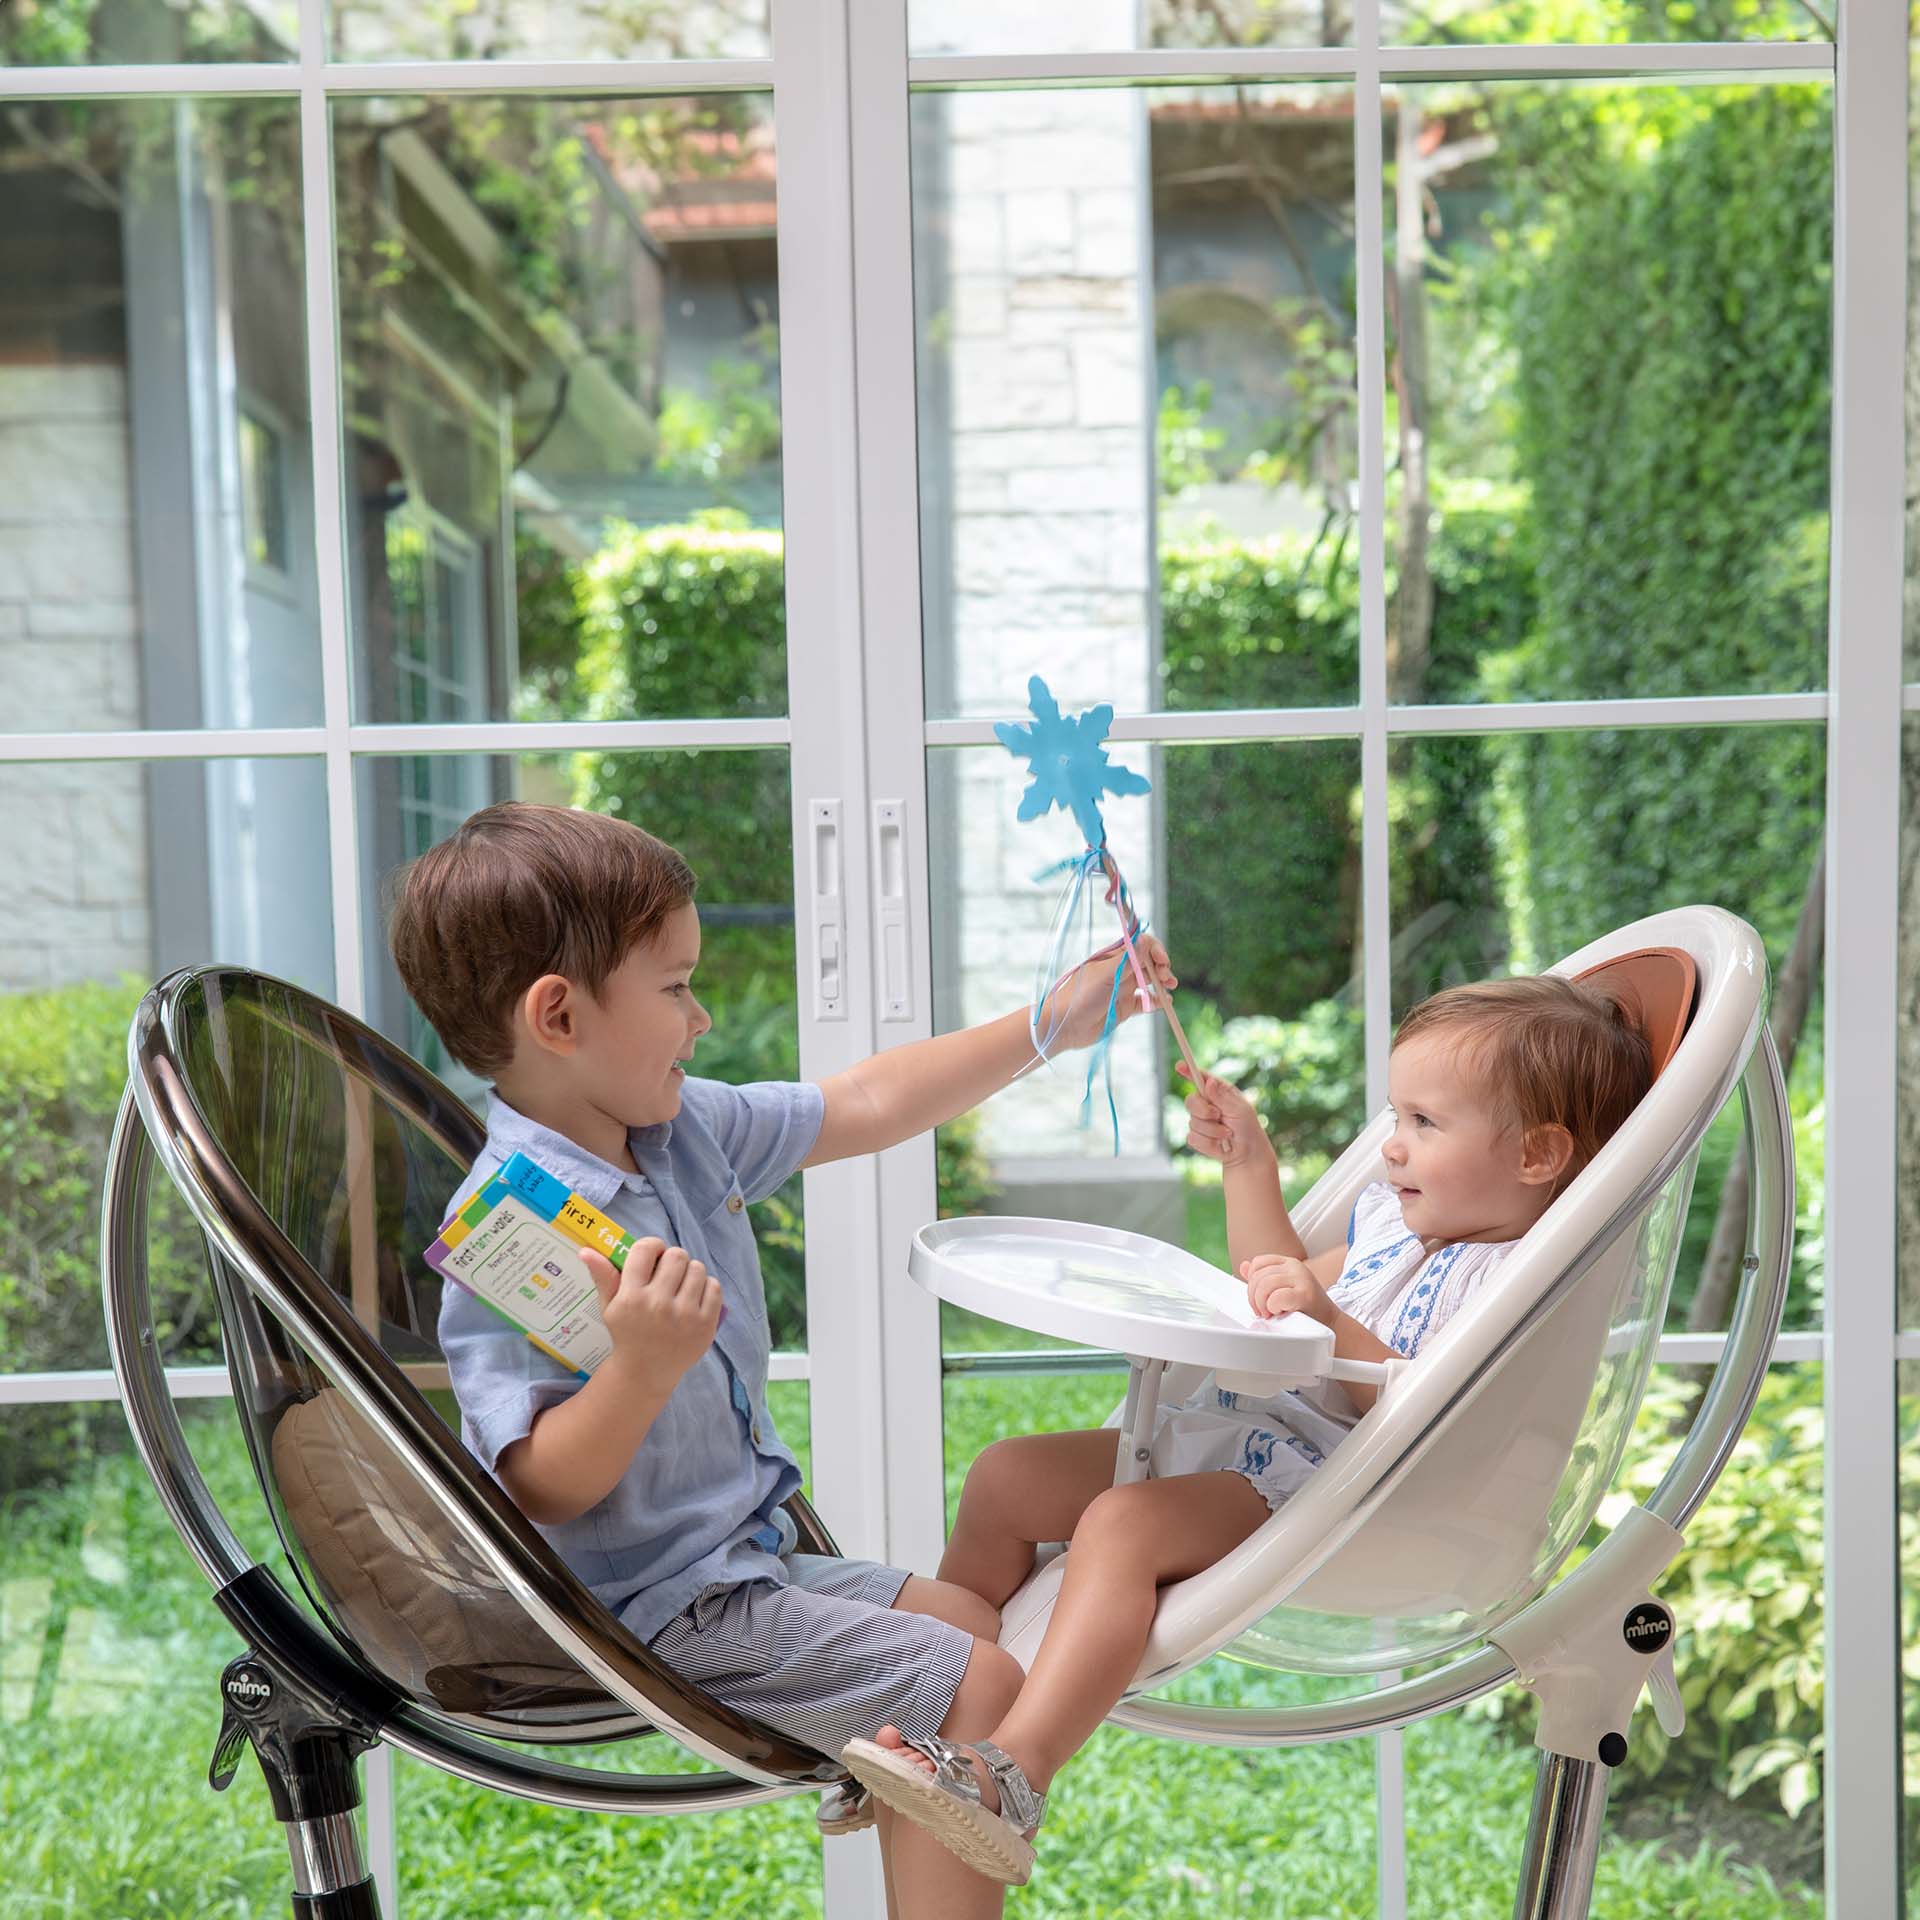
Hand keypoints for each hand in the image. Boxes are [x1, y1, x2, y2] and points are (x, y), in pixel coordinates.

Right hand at [581, 1240, 720, 1388]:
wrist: (646, 1372)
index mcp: (632, 1298)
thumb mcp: (610, 1307)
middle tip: (668, 1273)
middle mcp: (658, 1305)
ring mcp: (684, 1316)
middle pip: (676, 1255)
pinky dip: (706, 1287)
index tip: (653, 1255)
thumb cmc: (627, 1333)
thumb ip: (603, 1276)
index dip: (651, 1246)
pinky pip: (714, 1287)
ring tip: (681, 1286)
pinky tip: (694, 1297)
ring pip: (697, 1268)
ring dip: (690, 1272)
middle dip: (672, 1259)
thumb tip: (586, 1250)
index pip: (645, 1250)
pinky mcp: (706, 1325)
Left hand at [1041, 935, 1175, 1051]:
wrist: (1065, 1026)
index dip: (1154, 950)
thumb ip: (1126, 960)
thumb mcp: (1105, 975)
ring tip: (1169, 987)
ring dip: (1162, 982)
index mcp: (1113, 958)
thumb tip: (1144, 939)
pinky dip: (1157, 1001)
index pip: (1140, 945)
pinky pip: (1146, 1001)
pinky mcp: (1125, 1007)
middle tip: (1166, 977)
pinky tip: (1163, 1003)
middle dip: (1161, 966)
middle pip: (1148, 962)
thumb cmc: (1080, 997)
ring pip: (1150, 981)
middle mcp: (1120, 971)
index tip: (1161, 960)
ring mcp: (1123, 989)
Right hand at [1179, 1067, 1272, 1167]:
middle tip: (1218, 1115)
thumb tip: (1208, 1082)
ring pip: (1193, 1122)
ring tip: (1227, 1133)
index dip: (1188, 1071)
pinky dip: (1209, 1142)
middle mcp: (1206, 1104)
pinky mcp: (1195, 1137)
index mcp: (1218, 1092)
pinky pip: (1193, 1137)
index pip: (1200, 1078)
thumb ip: (1221, 1097)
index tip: (1179, 1066)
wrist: (1246, 1152)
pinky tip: (1219, 1144)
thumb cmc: (1247, 1127)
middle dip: (1203, 1110)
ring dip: (1213, 1130)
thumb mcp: (1239, 1109)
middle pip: (1190, 1100)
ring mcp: (1199, 1121)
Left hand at [1241, 1252, 1336, 1328]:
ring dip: (1262, 1304)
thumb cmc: (1306, 1309)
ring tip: (1271, 1313)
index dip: (1252, 1282)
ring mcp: (1301, 1278)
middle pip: (1258, 1276)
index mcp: (1288, 1263)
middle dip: (1254, 1297)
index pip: (1258, 1263)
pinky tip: (1280, 1313)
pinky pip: (1277, 1297)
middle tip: (1263, 1311)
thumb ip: (1264, 1278)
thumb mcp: (1283, 1288)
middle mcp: (1295, 1267)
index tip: (1259, 1299)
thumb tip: (1244, 1266)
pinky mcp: (1306, 1294)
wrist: (1331, 1325)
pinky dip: (1273, 1307)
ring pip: (1264, 1285)